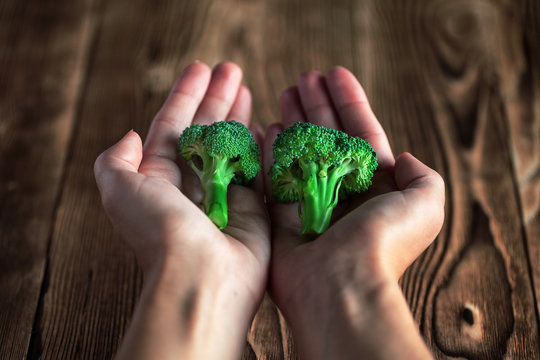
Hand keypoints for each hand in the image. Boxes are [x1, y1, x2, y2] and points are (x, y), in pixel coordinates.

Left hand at [94, 62, 269, 359]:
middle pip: (205, 129)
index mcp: (160, 177)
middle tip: (232, 68)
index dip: (186, 94)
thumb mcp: (120, 190)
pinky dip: (261, 145)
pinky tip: (265, 122)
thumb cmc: (159, 231)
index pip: (173, 125)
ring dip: (238, 114)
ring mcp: (225, 194)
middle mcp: (192, 183)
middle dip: (217, 97)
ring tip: (247, 85)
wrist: (202, 276)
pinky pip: (258, 168)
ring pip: (232, 144)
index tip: (202, 67)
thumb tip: (130, 137)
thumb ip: (116, 160)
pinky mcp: (254, 207)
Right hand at [264, 67, 443, 358]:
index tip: (335, 73)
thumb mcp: (425, 206)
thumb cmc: (383, 244)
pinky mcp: (282, 215)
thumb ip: (423, 177)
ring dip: (294, 118)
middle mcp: (341, 190)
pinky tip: (267, 124)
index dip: (349, 101)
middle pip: (327, 135)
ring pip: (300, 149)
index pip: (360, 131)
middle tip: (304, 77)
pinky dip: (272, 149)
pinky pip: (275, 174)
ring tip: (286, 90)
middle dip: (317, 104)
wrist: (341, 286)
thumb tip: (402, 157)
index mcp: (374, 185)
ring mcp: (310, 200)